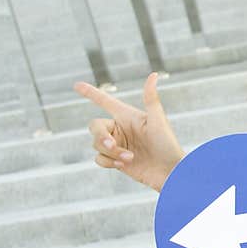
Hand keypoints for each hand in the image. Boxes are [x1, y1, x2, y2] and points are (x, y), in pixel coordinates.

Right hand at [73, 73, 184, 192]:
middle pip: (95, 126)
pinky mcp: (116, 160)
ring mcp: (118, 145)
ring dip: (111, 152)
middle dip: (101, 136)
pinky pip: (99, 159)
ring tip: (129, 158)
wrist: (170, 172)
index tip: (76, 85)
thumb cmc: (168, 145)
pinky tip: (124, 165)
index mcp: (128, 116)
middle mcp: (121, 129)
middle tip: (112, 145)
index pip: (105, 102)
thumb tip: (154, 75)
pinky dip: (108, 162)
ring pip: (96, 144)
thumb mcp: (158, 121)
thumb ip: (150, 99)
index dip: (91, 93)